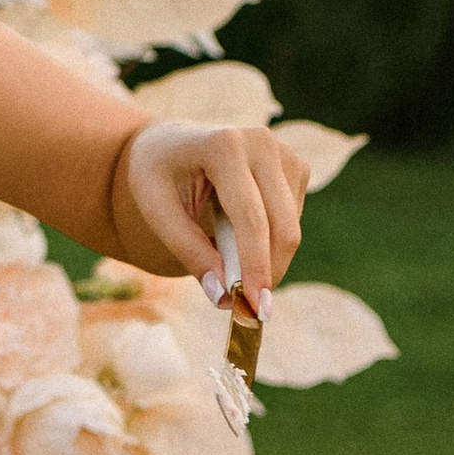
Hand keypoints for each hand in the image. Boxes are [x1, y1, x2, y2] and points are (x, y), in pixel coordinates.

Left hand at [113, 119, 308, 311]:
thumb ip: (190, 252)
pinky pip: (291, 221)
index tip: (256, 307)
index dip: (255, 266)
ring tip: (225, 261)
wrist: (169, 144)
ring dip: (266, 260)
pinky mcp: (295, 167)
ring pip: (290, 228)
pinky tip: (236, 235)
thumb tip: (224, 298)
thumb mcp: (157, 211)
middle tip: (252, 312)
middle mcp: (261, 143)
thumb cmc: (157, 176)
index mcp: (224, 145)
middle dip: (268, 273)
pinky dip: (269, 243)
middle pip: (281, 226)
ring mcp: (284, 153)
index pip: (250, 218)